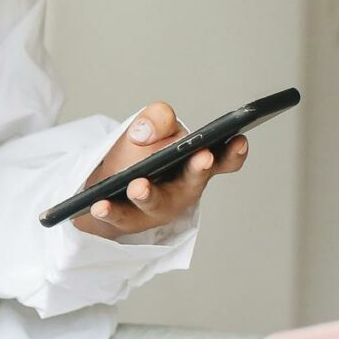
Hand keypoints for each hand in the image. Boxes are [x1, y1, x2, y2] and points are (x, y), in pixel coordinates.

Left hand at [73, 100, 247, 238]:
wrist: (111, 182)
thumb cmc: (143, 152)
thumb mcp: (153, 127)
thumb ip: (157, 118)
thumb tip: (146, 132)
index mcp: (197, 162)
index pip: (224, 159)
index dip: (234, 152)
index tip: (239, 139)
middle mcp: (184, 188)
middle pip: (194, 179)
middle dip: (199, 169)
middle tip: (202, 157)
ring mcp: (159, 207)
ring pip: (156, 202)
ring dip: (149, 195)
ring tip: (138, 186)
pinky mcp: (131, 220)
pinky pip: (120, 215)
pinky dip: (111, 211)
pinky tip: (99, 205)